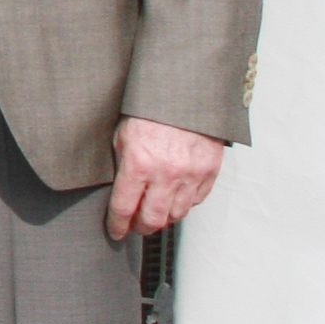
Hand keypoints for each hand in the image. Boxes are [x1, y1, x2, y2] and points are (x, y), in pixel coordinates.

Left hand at [107, 115, 224, 239]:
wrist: (184, 93)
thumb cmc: (149, 111)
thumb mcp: (121, 135)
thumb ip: (120, 165)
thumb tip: (115, 191)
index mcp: (138, 164)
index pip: (123, 208)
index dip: (117, 224)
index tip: (115, 230)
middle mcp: (166, 173)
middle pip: (153, 219)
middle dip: (141, 227)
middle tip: (135, 226)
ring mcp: (190, 174)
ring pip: (176, 214)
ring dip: (164, 218)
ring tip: (155, 213)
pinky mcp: (209, 171)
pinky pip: (196, 200)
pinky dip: (184, 203)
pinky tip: (174, 198)